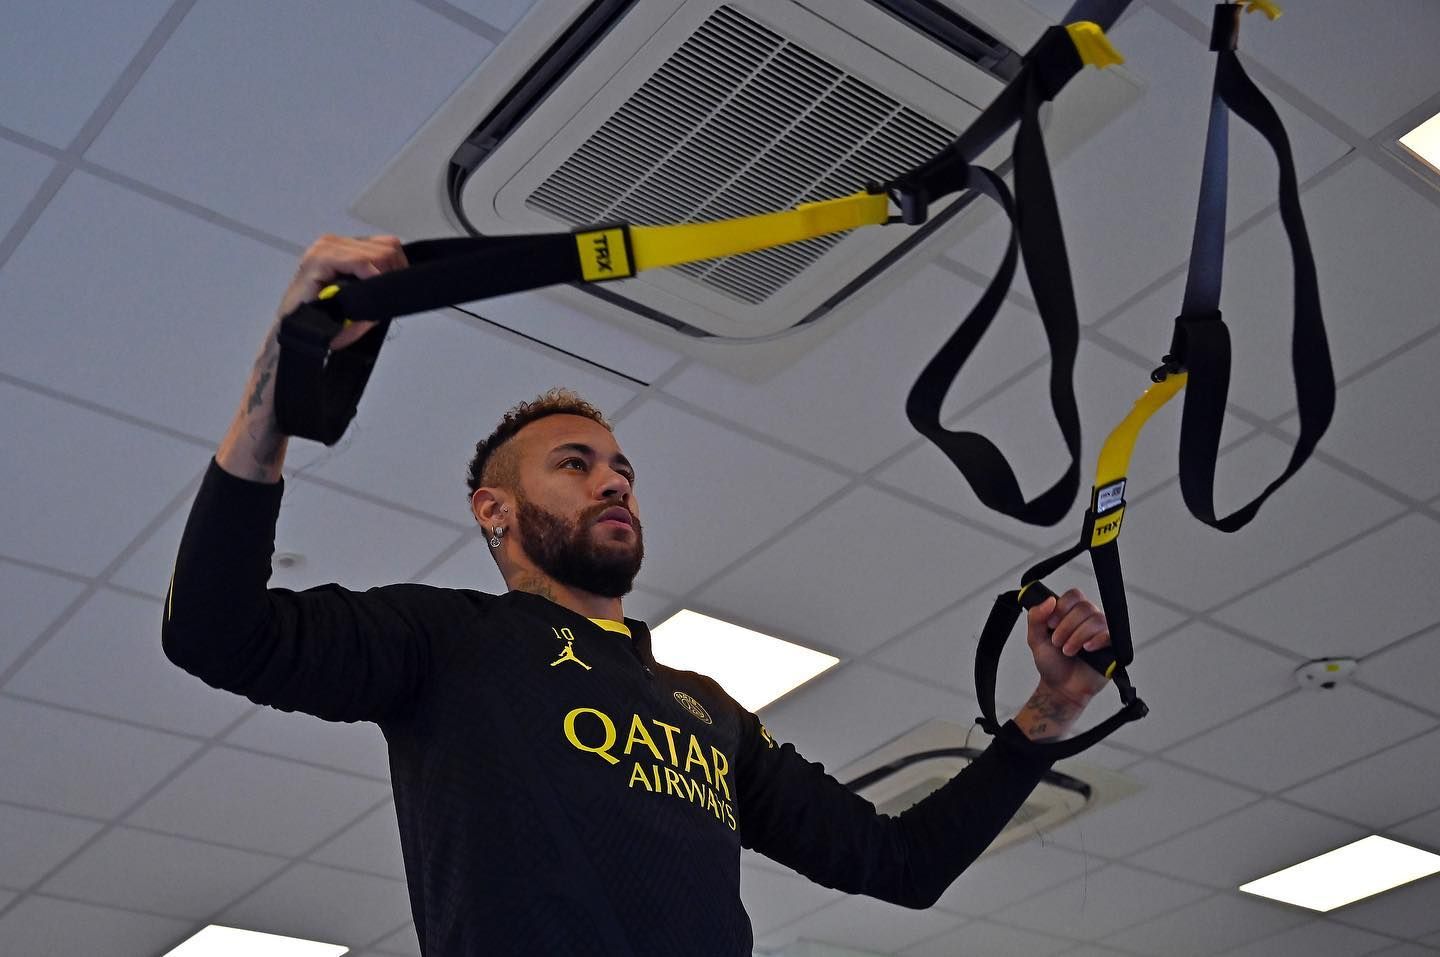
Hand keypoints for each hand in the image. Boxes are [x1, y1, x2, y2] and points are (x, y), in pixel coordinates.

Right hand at [275, 234, 407, 348]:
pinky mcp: (319, 259)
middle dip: (392, 276)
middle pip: (389, 248)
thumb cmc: (320, 316)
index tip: (394, 291)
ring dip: (381, 281)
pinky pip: (361, 262)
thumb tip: (403, 283)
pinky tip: (364, 295)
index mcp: (343, 247)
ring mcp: (325, 248)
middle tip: (382, 299)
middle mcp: (334, 243)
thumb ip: (377, 285)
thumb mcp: (356, 297)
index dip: (399, 269)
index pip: (389, 245)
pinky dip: (370, 279)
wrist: (292, 331)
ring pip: (380, 254)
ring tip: (369, 301)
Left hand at [1025, 587, 1110, 704]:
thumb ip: (1036, 618)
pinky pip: (1111, 634)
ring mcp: (1102, 632)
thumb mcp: (1035, 639)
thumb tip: (1049, 600)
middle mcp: (1089, 619)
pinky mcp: (1112, 647)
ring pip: (1096, 620)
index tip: (1050, 624)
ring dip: (1077, 636)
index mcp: (1072, 613)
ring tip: (1067, 651)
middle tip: (1057, 643)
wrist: (1061, 688)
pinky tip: (1087, 649)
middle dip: (1066, 626)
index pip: (1074, 595)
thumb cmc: (1051, 662)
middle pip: (1084, 607)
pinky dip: (1097, 640)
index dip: (1062, 607)